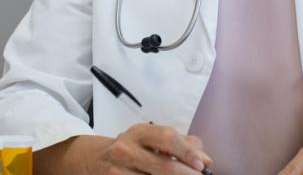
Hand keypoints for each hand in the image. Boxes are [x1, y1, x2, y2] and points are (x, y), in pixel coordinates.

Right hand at [61, 125, 212, 174]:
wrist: (96, 160)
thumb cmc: (133, 148)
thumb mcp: (152, 138)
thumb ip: (182, 144)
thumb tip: (206, 161)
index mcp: (139, 133)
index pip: (167, 138)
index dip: (187, 153)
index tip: (202, 165)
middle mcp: (126, 150)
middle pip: (164, 166)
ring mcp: (118, 172)